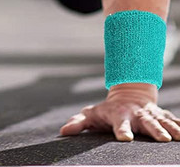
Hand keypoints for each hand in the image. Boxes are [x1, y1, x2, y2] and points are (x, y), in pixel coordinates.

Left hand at [61, 87, 179, 141]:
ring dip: (170, 128)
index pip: (119, 123)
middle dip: (154, 129)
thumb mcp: (92, 114)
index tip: (125, 138)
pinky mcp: (162, 115)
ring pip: (162, 120)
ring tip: (177, 138)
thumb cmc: (107, 110)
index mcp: (119, 115)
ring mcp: (151, 114)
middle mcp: (137, 114)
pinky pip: (173, 120)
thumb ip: (79, 122)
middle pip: (145, 122)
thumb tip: (63, 131)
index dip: (121, 130)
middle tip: (161, 139)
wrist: (128, 94)